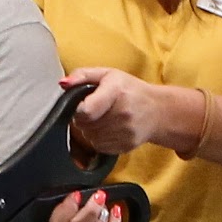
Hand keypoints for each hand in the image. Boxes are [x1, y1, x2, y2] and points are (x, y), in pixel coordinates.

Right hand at [45, 188, 126, 221]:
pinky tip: (115, 213)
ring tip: (105, 207)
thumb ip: (70, 191)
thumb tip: (78, 188)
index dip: (67, 209)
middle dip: (90, 213)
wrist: (87, 213)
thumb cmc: (77, 200)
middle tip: (99, 196)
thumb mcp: (69, 190)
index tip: (77, 194)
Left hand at [61, 68, 200, 156]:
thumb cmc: (130, 90)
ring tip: (103, 119)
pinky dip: (99, 139)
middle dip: (84, 119)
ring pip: (90, 137)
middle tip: (96, 110)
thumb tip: (63, 84)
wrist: (158, 111)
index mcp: (116, 91)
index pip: (86, 111)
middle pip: (85, 125)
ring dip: (91, 130)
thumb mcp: (108, 74)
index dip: (78, 110)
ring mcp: (125, 132)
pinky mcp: (126, 146)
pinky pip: (99, 147)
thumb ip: (82, 75)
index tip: (82, 105)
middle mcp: (123, 113)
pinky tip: (109, 129)